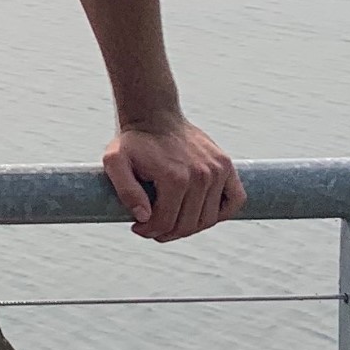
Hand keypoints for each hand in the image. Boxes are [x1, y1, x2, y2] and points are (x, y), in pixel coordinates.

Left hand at [103, 118, 244, 241]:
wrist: (154, 116)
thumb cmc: (133, 142)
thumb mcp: (115, 161)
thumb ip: (125, 190)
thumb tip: (144, 216)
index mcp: (174, 177)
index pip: (166, 222)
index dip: (150, 231)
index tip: (137, 228)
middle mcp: (201, 175)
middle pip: (188, 224)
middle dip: (167, 232)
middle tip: (152, 229)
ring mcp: (217, 170)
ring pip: (209, 218)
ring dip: (190, 227)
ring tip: (171, 222)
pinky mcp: (227, 165)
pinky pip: (235, 199)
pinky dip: (222, 213)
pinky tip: (200, 213)